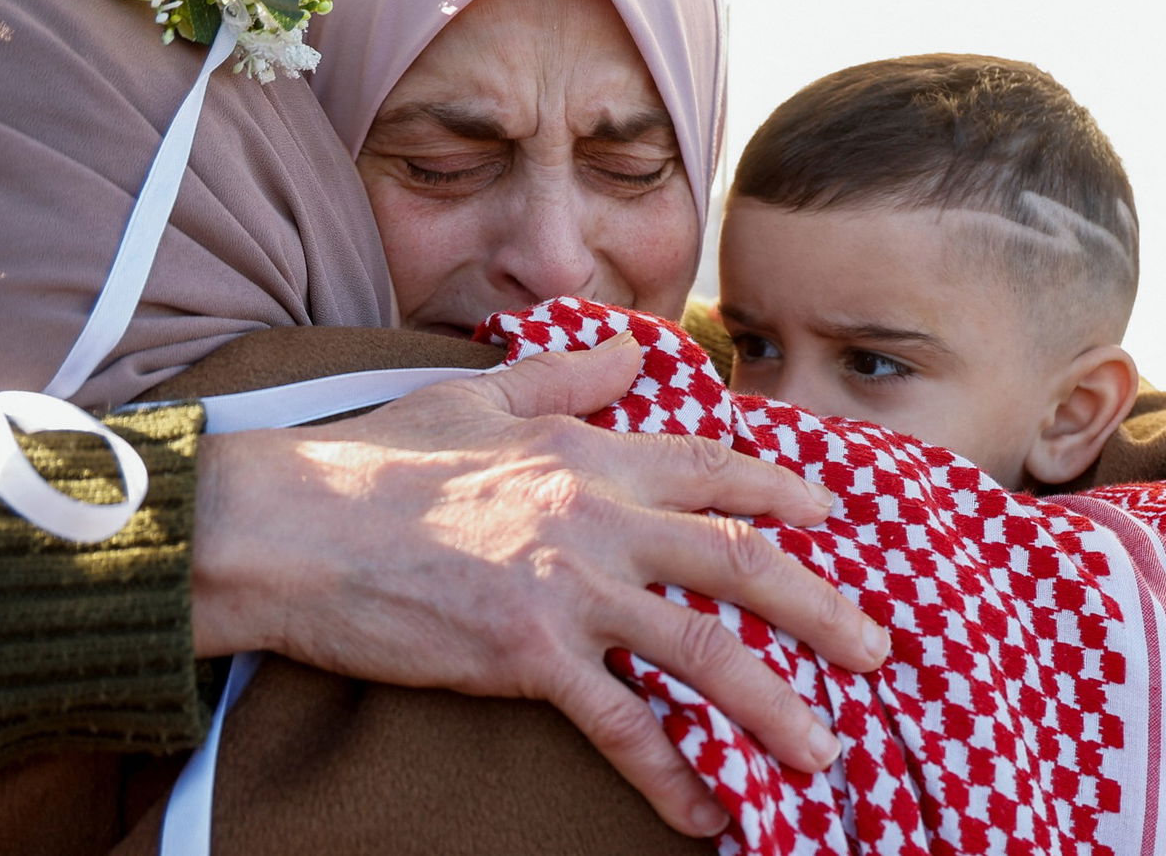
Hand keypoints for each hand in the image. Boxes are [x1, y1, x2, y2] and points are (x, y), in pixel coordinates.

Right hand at [191, 332, 888, 836]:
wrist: (289, 524)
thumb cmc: (374, 460)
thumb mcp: (472, 395)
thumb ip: (562, 378)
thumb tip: (630, 354)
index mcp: (583, 449)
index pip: (709, 467)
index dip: (781, 490)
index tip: (830, 513)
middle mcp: (594, 515)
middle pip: (738, 560)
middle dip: (820, 607)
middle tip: (876, 649)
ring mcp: (566, 587)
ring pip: (702, 648)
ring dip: (775, 706)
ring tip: (825, 753)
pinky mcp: (525, 653)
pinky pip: (620, 722)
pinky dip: (670, 772)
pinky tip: (707, 813)